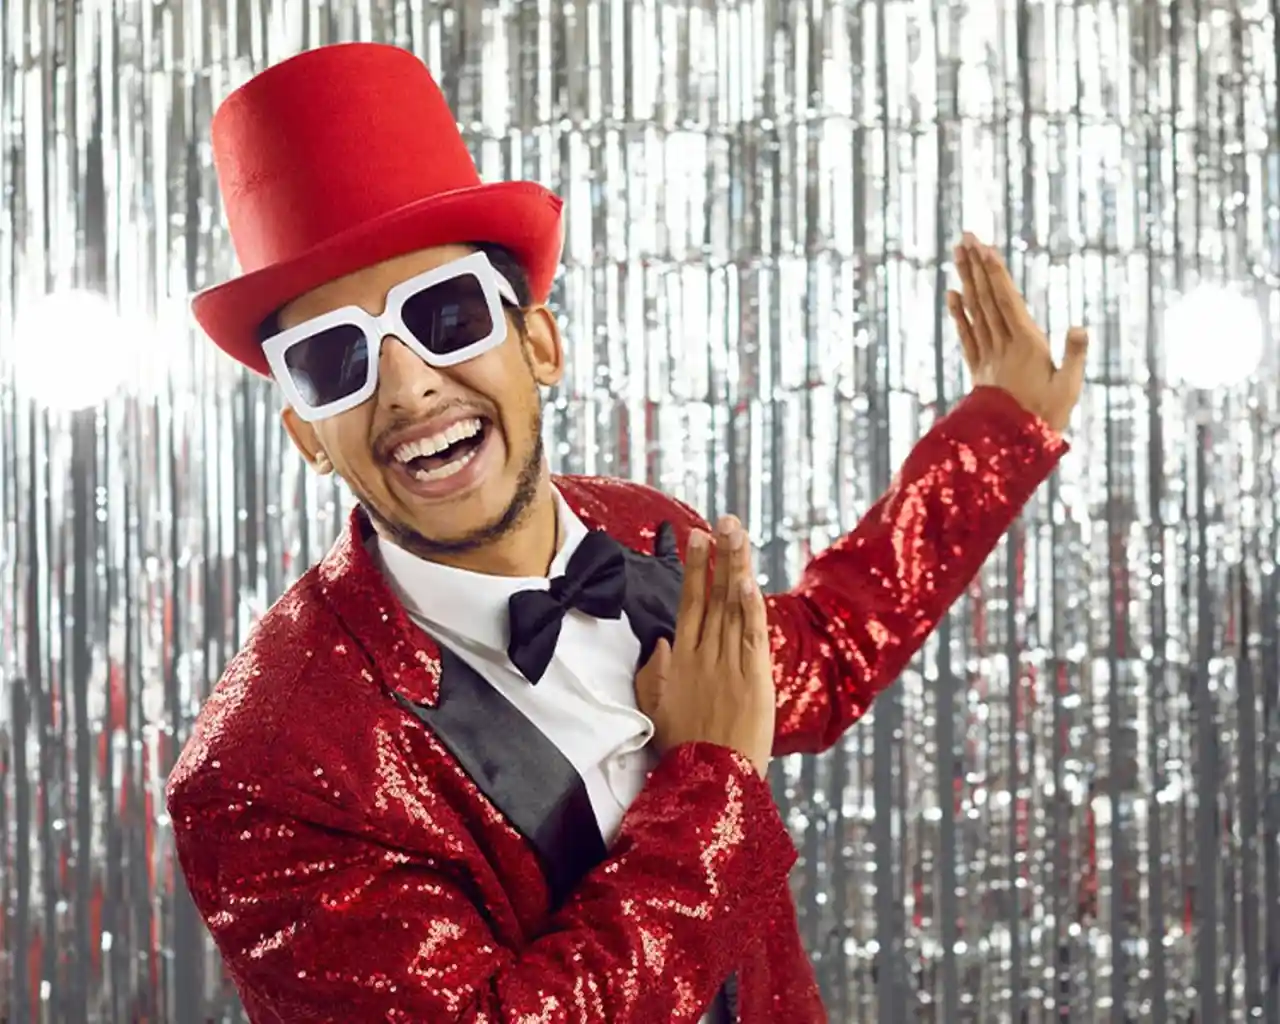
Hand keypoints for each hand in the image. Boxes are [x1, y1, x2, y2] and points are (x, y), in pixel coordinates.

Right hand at [635, 516, 774, 777]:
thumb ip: (654, 673)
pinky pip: (751, 635)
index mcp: (681, 661)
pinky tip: (748, 580)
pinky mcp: (754, 679)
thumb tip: (660, 642)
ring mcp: (729, 665)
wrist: (711, 780)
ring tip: (738, 534)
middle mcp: (704, 656)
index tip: (697, 538)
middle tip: (724, 521)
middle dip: (718, 556)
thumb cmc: (683, 749)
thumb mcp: (656, 709)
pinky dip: (750, 606)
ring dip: (736, 568)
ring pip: (732, 608)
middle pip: (712, 596)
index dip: (695, 569)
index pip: (689, 604)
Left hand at [947, 232, 1087, 431]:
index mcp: (1026, 344)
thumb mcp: (1069, 387)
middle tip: (965, 237)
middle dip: (976, 266)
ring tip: (958, 254)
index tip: (984, 248)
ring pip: (975, 310)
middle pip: (986, 298)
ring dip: (967, 280)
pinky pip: (967, 335)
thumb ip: (1074, 355)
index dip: (994, 273)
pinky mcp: (979, 366)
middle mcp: (1002, 344)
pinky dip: (959, 313)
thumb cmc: (1046, 416)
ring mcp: (988, 354)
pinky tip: (953, 294)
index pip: (1006, 301)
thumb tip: (1078, 326)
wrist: (1010, 445)